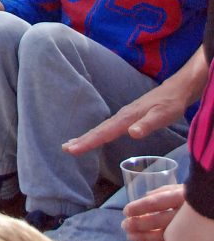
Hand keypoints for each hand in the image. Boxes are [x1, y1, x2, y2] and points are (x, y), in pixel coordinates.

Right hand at [63, 84, 188, 156]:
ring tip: (71, 145)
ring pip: (101, 128)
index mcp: (126, 118)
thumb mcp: (162, 116)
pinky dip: (96, 134)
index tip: (72, 150)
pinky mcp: (126, 117)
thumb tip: (131, 133)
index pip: (104, 133)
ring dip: (86, 137)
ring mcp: (122, 116)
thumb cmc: (169, 105)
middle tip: (65, 149)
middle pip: (98, 130)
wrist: (175, 90)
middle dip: (82, 140)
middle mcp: (121, 117)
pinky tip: (94, 137)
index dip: (88, 142)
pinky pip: (107, 127)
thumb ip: (147, 125)